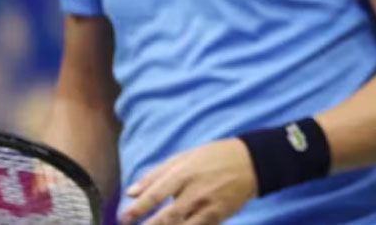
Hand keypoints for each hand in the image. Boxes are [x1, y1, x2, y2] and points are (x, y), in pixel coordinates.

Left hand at [119, 139, 256, 224]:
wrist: (250, 162)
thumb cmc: (213, 157)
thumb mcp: (184, 157)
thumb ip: (156, 174)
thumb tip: (131, 192)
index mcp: (184, 173)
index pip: (156, 194)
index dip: (139, 208)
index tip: (124, 217)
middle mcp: (195, 191)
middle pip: (167, 216)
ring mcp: (207, 206)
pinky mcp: (218, 216)